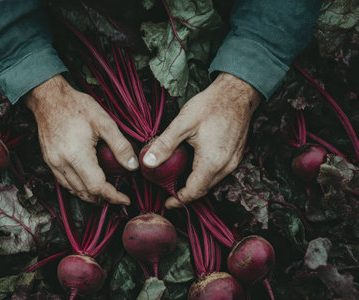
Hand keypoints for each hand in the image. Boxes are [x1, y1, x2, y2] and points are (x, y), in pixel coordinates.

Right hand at [25, 75, 137, 204]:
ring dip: (90, 196)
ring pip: (73, 190)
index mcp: (77, 155)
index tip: (125, 199)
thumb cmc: (77, 107)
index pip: (97, 187)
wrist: (49, 98)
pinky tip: (87, 185)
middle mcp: (62, 163)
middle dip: (103, 199)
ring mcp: (53, 164)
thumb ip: (120, 145)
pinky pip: (64, 183)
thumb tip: (133, 166)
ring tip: (105, 195)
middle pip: (85, 193)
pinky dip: (78, 188)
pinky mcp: (49, 161)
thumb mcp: (104, 122)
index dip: (113, 196)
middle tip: (118, 198)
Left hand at [142, 73, 260, 207]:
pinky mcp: (236, 155)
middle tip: (168, 191)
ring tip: (178, 181)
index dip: (179, 200)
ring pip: (212, 182)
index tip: (166, 203)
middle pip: (204, 189)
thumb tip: (147, 163)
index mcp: (212, 162)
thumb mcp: (183, 123)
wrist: (237, 93)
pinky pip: (219, 173)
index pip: (194, 192)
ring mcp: (234, 162)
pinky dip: (206, 175)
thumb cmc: (211, 105)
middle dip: (186, 194)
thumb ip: (165, 144)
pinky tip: (194, 167)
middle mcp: (226, 167)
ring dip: (196, 185)